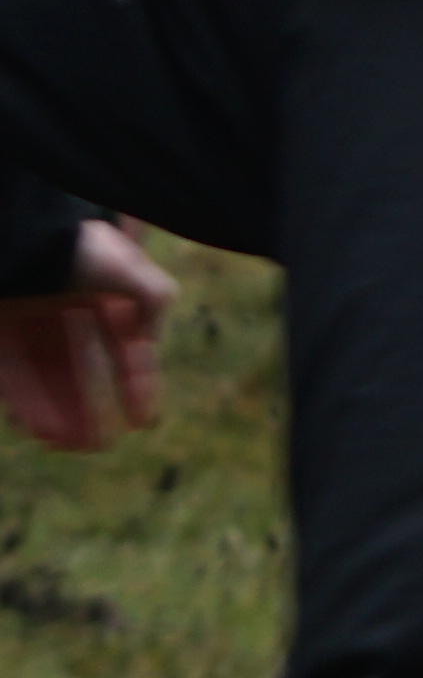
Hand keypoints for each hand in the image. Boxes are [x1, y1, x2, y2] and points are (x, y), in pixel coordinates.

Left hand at [0, 218, 176, 453]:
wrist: (17, 230)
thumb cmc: (72, 243)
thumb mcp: (127, 265)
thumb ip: (153, 296)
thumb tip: (152, 335)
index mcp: (102, 288)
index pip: (124, 342)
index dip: (136, 381)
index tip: (143, 420)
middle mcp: (64, 307)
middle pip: (80, 366)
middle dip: (91, 406)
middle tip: (99, 445)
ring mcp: (26, 320)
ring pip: (44, 378)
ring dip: (58, 412)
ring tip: (69, 446)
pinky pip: (10, 375)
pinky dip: (25, 403)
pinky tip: (39, 430)